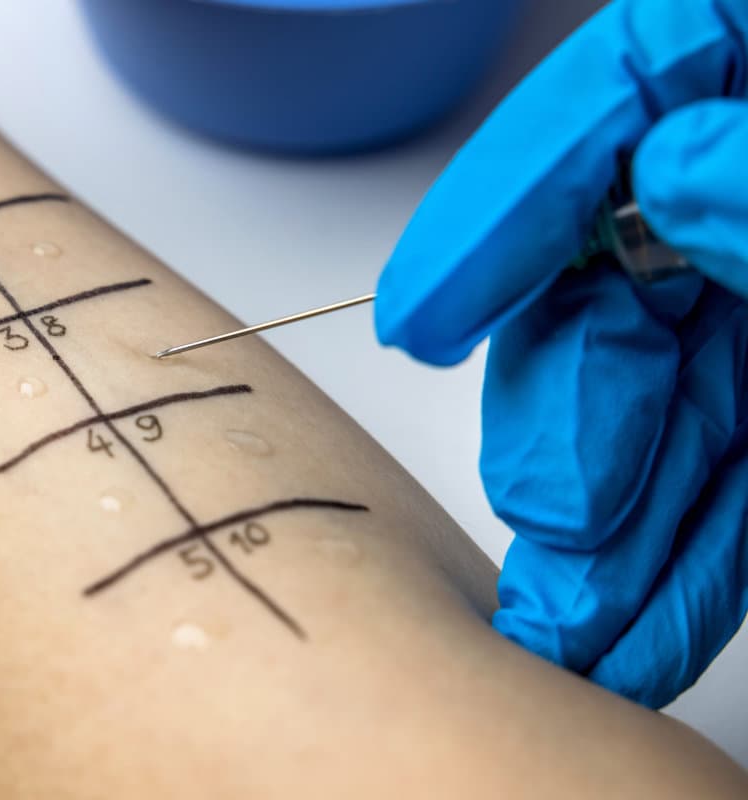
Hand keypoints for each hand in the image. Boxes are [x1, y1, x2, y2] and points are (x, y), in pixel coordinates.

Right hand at [374, 0, 747, 707]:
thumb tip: (674, 175)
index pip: (615, 109)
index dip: (499, 214)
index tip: (421, 315)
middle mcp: (743, 200)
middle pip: (618, 292)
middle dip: (575, 424)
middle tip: (553, 513)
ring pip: (667, 413)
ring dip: (617, 533)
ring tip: (571, 629)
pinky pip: (732, 474)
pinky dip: (689, 558)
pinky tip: (637, 624)